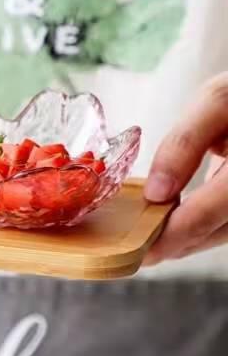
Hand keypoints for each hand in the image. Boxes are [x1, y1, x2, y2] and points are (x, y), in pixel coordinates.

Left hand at [144, 74, 227, 264]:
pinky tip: (173, 223)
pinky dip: (201, 224)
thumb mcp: (215, 103)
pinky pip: (227, 220)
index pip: (215, 209)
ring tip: (149, 242)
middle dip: (178, 242)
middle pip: (219, 228)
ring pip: (225, 230)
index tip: (144, 248)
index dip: (178, 232)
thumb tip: (156, 192)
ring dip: (189, 239)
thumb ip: (185, 144)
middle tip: (136, 252)